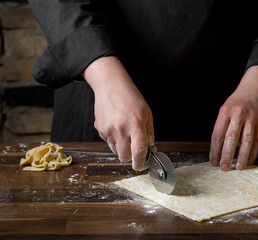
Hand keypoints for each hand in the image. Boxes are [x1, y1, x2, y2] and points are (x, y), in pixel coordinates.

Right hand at [83, 56, 153, 170]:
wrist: (110, 85)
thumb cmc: (130, 97)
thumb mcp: (147, 113)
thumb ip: (149, 132)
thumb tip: (150, 148)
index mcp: (135, 125)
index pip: (138, 151)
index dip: (140, 162)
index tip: (141, 166)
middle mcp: (120, 129)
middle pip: (124, 157)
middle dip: (130, 157)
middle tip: (134, 149)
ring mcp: (108, 130)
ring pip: (115, 150)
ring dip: (121, 147)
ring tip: (125, 132)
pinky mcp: (99, 129)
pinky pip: (108, 141)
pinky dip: (113, 138)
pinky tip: (116, 125)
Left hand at [209, 66, 257, 170]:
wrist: (254, 90)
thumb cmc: (237, 103)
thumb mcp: (225, 110)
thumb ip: (222, 127)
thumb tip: (217, 150)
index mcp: (225, 112)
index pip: (217, 135)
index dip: (215, 151)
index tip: (213, 162)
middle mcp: (238, 114)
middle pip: (230, 139)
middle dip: (226, 155)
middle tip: (223, 168)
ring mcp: (251, 118)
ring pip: (246, 141)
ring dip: (242, 157)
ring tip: (239, 167)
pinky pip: (257, 140)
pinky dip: (253, 152)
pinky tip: (249, 160)